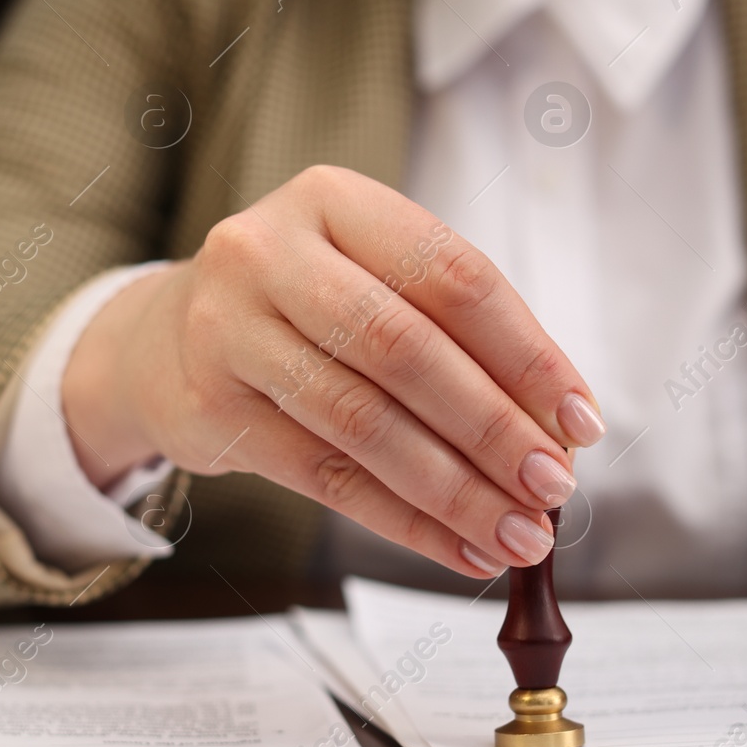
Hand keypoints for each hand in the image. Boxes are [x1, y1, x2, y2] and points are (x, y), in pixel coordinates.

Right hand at [61, 165, 605, 576]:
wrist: (164, 339)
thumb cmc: (305, 307)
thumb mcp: (372, 279)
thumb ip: (457, 334)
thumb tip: (558, 431)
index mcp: (334, 200)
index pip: (453, 277)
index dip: (527, 354)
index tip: (581, 420)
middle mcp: (271, 251)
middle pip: (407, 350)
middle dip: (493, 429)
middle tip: (553, 486)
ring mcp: (230, 328)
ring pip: (364, 422)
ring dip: (454, 490)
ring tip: (517, 533)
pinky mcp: (211, 406)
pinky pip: (324, 476)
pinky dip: (403, 520)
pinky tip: (457, 546)